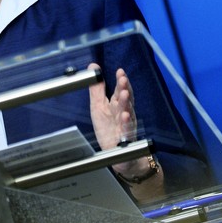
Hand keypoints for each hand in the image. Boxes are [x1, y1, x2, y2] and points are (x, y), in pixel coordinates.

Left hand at [88, 63, 162, 199]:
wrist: (120, 155)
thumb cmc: (109, 129)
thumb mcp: (98, 106)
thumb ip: (97, 88)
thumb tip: (93, 67)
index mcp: (117, 106)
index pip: (120, 91)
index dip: (121, 82)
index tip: (120, 72)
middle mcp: (124, 114)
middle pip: (126, 100)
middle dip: (125, 90)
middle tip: (123, 80)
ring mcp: (126, 127)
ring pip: (127, 113)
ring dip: (126, 104)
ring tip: (124, 94)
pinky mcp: (126, 140)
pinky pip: (127, 131)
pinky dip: (126, 124)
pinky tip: (124, 117)